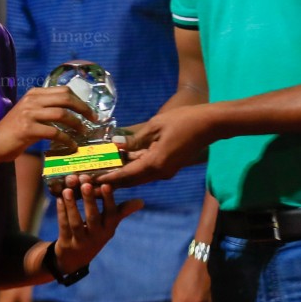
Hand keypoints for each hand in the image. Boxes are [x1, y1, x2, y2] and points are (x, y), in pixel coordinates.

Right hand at [0, 86, 95, 163]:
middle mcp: (31, 100)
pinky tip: (72, 145)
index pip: (63, 90)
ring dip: (77, 124)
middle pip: (65, 98)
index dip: (80, 100)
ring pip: (62, 114)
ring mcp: (29, 113)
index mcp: (33, 94)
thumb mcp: (28, 113)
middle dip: (83, 108)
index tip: (89, 111)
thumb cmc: (12, 132)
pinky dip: (67, 139)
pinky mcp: (28, 129)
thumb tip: (70, 112)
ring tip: (84, 132)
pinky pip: (54, 132)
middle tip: (93, 119)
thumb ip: (45, 109)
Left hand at [51, 181, 141, 273]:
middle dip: (89, 200)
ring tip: (67, 190)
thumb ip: (122, 211)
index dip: (108, 200)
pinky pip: (63, 226)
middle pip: (93, 218)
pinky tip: (58, 199)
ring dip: (72, 206)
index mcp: (108, 229)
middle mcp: (96, 236)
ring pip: (75, 222)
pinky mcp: (66, 243)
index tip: (106, 185)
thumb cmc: (95, 235)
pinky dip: (61, 212)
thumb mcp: (109, 226)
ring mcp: (80, 241)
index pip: (111, 214)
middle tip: (86, 184)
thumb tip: (141, 202)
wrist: (75, 259)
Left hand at [86, 105, 213, 188]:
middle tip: (92, 180)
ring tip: (101, 171)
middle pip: (130, 180)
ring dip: (121, 175)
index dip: (107, 178)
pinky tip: (120, 161)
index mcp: (155, 164)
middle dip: (111, 181)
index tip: (90, 181)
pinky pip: (146, 169)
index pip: (125, 175)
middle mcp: (159, 173)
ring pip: (138, 175)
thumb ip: (135, 139)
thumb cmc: (183, 121)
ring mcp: (165, 170)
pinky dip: (132, 167)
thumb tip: (116, 145)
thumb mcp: (155, 126)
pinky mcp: (168, 165)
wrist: (210, 124)